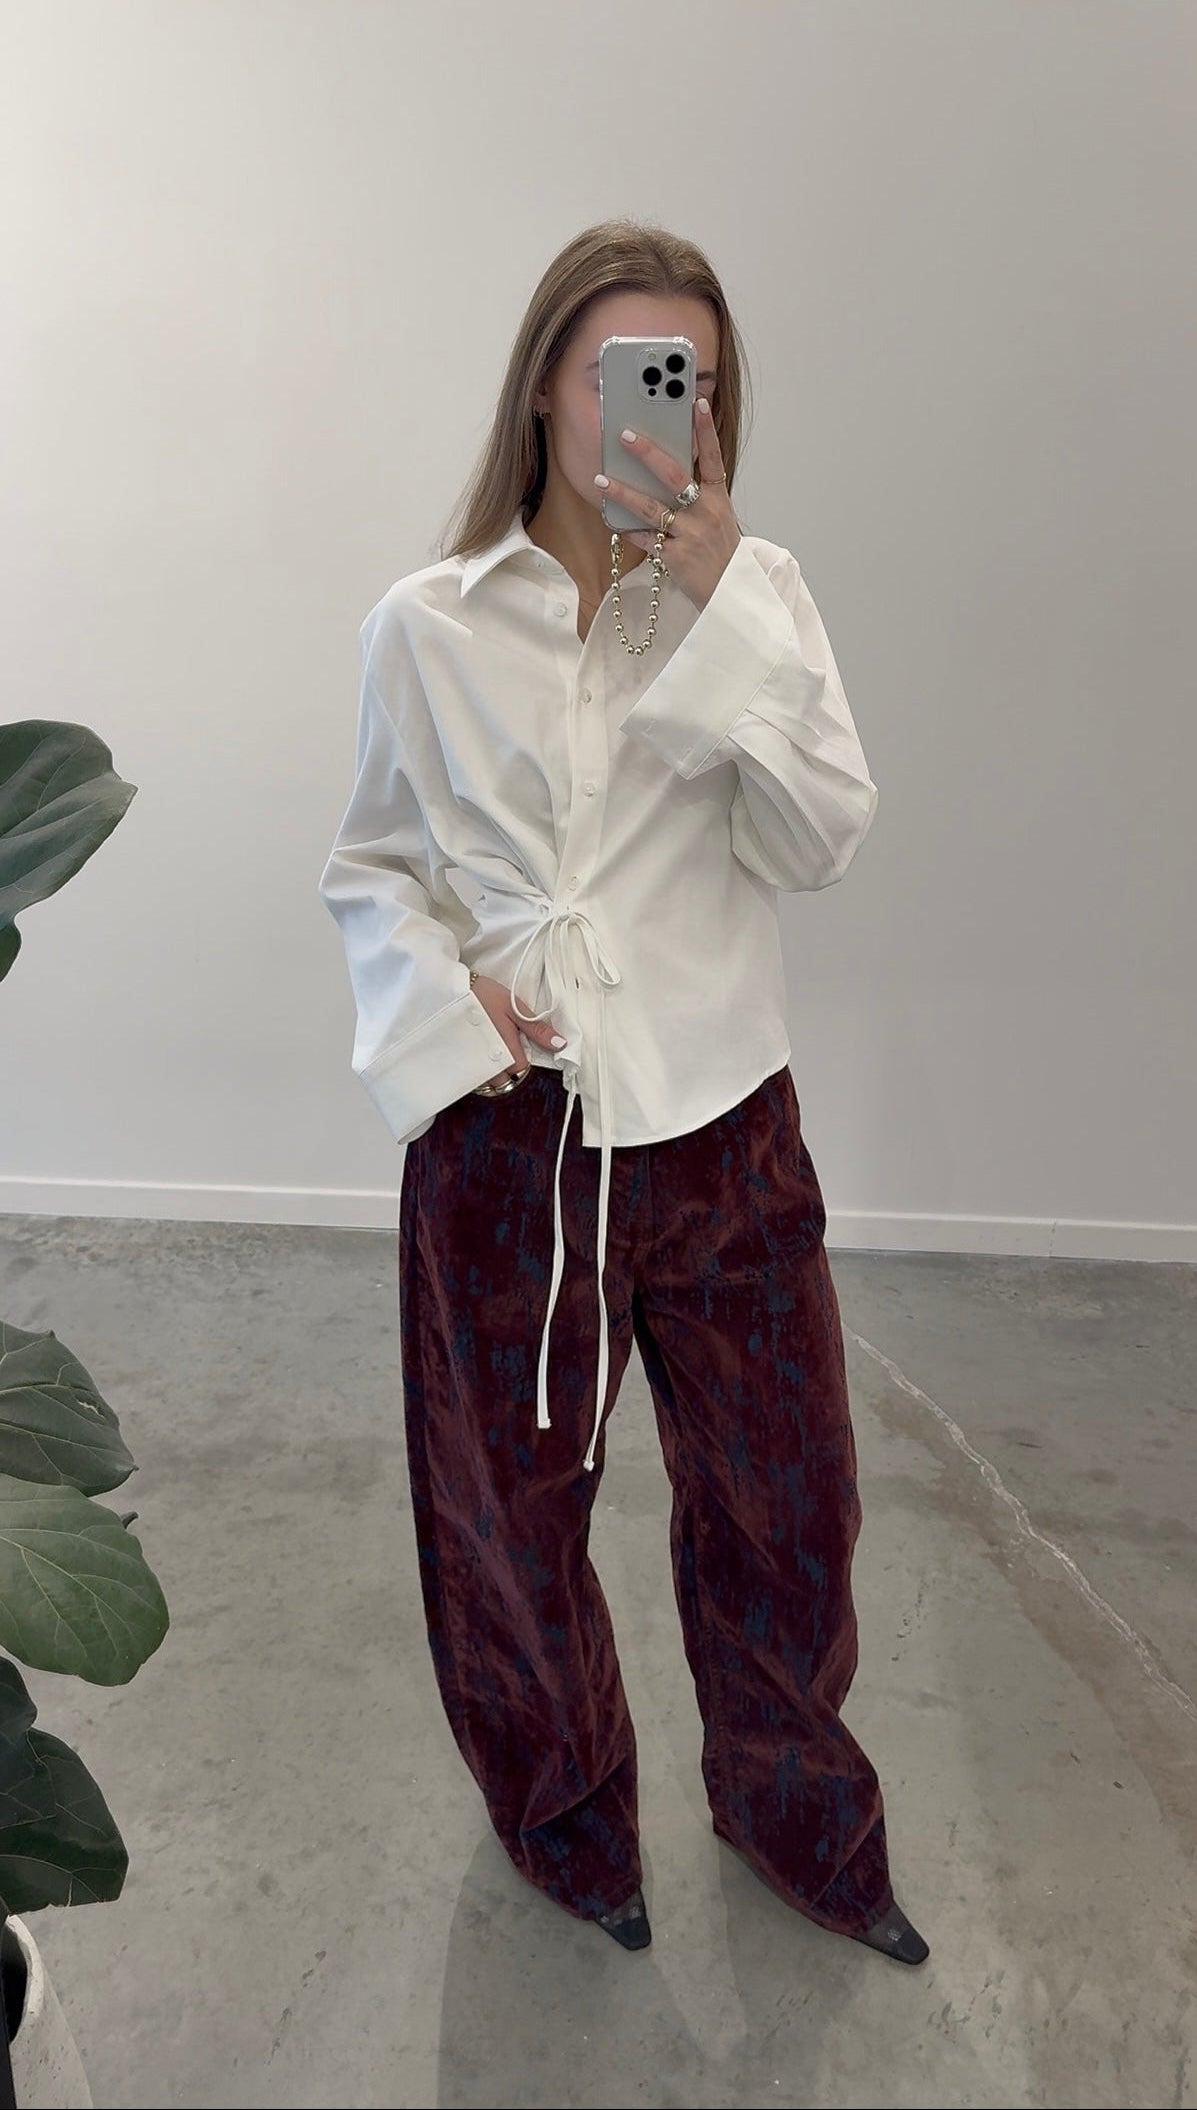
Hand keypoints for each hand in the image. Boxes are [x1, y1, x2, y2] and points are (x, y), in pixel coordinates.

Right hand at [470, 973, 563, 1086]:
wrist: (451, 991)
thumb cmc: (485, 997)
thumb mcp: (515, 1009)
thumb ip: (537, 1029)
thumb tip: (560, 1045)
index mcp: (507, 1052)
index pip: (522, 1069)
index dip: (522, 1056)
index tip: (516, 1042)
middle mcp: (490, 1065)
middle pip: (504, 1079)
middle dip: (506, 1066)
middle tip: (501, 1044)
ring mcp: (473, 1067)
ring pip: (488, 1080)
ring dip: (491, 1070)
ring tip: (488, 1049)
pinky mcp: (459, 1064)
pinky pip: (472, 1077)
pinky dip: (476, 1070)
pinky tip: (475, 1053)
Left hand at [597, 397, 740, 612]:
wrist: (732, 595)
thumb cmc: (721, 554)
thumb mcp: (718, 520)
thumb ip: (697, 497)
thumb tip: (664, 474)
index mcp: (719, 499)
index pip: (712, 457)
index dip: (705, 430)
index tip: (696, 402)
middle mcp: (706, 514)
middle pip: (674, 476)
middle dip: (648, 453)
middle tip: (625, 435)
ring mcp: (692, 535)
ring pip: (652, 508)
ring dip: (623, 492)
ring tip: (601, 480)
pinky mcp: (677, 558)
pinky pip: (646, 539)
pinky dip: (628, 530)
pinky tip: (612, 520)